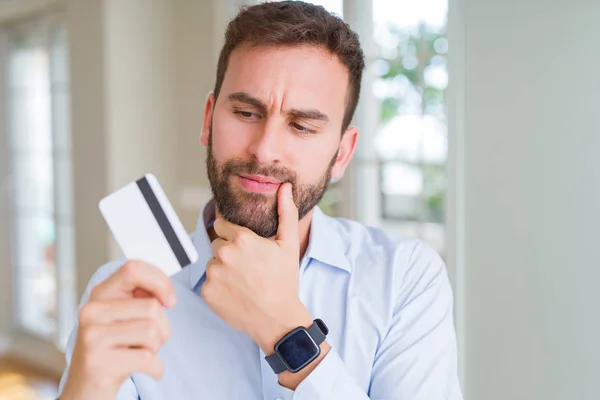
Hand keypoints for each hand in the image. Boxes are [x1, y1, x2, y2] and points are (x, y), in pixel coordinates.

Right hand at [60, 261, 176, 399]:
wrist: (85, 390)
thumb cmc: (112, 350)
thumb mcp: (122, 318)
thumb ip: (140, 299)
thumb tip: (166, 293)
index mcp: (100, 294)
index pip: (133, 269)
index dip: (160, 281)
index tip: (170, 301)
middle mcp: (91, 311)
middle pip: (152, 307)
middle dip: (163, 328)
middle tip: (148, 342)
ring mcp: (92, 337)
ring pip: (153, 331)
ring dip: (157, 348)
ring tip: (141, 353)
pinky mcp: (98, 362)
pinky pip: (148, 358)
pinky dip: (156, 368)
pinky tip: (145, 370)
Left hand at [201, 183, 312, 352]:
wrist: (277, 319)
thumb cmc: (284, 281)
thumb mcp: (288, 244)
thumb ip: (285, 212)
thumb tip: (285, 188)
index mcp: (241, 238)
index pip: (221, 224)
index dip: (233, 235)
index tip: (244, 248)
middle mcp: (224, 253)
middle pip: (216, 244)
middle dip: (228, 252)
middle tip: (247, 268)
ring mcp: (213, 273)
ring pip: (212, 264)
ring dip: (223, 270)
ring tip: (243, 282)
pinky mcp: (207, 292)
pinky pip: (208, 283)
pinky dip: (218, 287)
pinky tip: (235, 293)